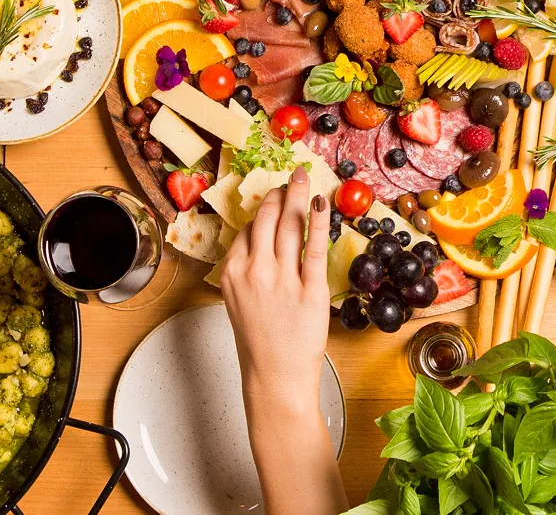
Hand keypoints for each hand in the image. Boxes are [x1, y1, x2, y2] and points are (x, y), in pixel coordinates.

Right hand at [221, 167, 330, 403]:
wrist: (275, 376)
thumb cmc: (259, 343)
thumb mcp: (239, 301)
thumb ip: (247, 270)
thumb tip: (262, 242)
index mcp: (232, 272)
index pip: (248, 229)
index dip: (264, 211)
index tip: (274, 197)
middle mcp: (255, 270)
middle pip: (268, 219)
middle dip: (280, 194)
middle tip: (291, 178)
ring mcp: (283, 279)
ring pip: (290, 226)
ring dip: (298, 196)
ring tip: (304, 179)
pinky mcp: (310, 290)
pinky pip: (314, 247)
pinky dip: (319, 221)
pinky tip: (322, 204)